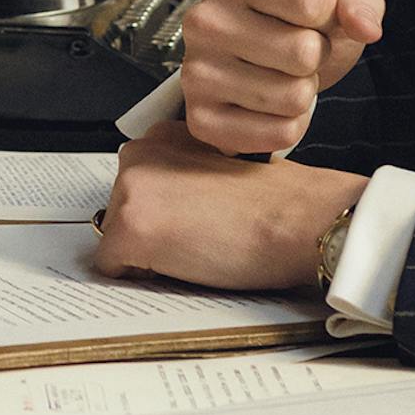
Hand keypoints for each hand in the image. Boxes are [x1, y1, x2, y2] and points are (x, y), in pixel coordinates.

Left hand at [91, 123, 365, 290]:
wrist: (300, 218)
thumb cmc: (276, 201)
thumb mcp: (216, 168)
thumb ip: (181, 177)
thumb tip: (163, 209)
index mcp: (161, 138)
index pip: (137, 188)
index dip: (165, 215)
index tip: (193, 221)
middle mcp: (137, 155)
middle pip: (119, 213)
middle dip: (151, 232)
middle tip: (201, 235)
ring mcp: (128, 191)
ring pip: (117, 240)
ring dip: (148, 253)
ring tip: (200, 245)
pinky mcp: (129, 229)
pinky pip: (113, 268)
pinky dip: (142, 277)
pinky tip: (187, 263)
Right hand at [178, 0, 382, 154]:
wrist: (268, 64)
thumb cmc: (298, 22)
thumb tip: (365, 27)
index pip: (311, 0)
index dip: (329, 15)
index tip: (311, 15)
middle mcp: (204, 18)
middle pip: (303, 52)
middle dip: (315, 56)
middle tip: (296, 51)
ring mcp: (196, 70)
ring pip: (293, 96)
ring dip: (303, 91)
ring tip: (282, 75)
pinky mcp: (202, 118)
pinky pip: (280, 133)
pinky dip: (291, 125)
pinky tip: (271, 106)